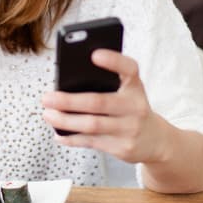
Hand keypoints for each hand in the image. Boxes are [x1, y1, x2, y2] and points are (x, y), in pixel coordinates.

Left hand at [41, 50, 168, 164]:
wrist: (156, 140)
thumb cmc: (132, 109)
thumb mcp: (128, 92)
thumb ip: (107, 85)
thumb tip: (66, 84)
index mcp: (135, 86)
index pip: (129, 69)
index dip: (113, 60)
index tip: (94, 54)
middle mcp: (135, 106)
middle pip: (98, 102)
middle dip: (68, 101)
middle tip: (46, 98)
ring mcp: (130, 129)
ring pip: (91, 125)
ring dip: (65, 121)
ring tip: (48, 114)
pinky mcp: (123, 148)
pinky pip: (91, 142)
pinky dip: (71, 138)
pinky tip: (58, 133)